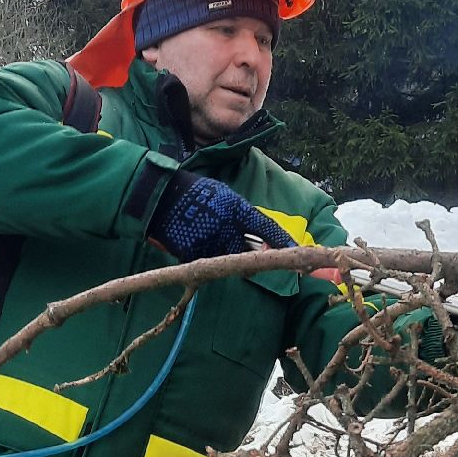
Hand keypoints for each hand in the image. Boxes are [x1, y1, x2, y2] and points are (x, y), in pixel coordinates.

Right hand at [150, 172, 294, 260]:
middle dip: (251, 261)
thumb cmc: (196, 192)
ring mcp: (211, 244)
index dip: (282, 241)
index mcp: (237, 210)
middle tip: (250, 259)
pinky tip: (199, 244)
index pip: (267, 228)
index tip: (296, 253)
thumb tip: (255, 232)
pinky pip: (208, 263)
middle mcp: (227, 228)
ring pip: (228, 262)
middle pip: (248, 255)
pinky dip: (207, 258)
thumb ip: (241, 215)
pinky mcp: (194, 256)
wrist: (161, 198)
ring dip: (226, 259)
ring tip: (214, 245)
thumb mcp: (224, 196)